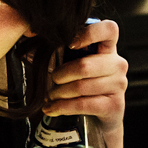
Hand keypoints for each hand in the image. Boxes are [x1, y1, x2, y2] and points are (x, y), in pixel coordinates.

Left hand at [45, 19, 127, 138]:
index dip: (89, 33)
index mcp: (108, 48)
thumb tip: (28, 43)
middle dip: (60, 75)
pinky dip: (62, 107)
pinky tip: (51, 109)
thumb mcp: (73, 65)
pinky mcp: (114, 105)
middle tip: (51, 80)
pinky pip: (83, 104)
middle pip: (84, 66)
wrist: (99, 118)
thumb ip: (59, 52)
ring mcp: (119, 85)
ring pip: (81, 87)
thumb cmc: (83, 85)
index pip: (109, 29)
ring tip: (50, 96)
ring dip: (58, 93)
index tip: (69, 44)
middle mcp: (118, 64)